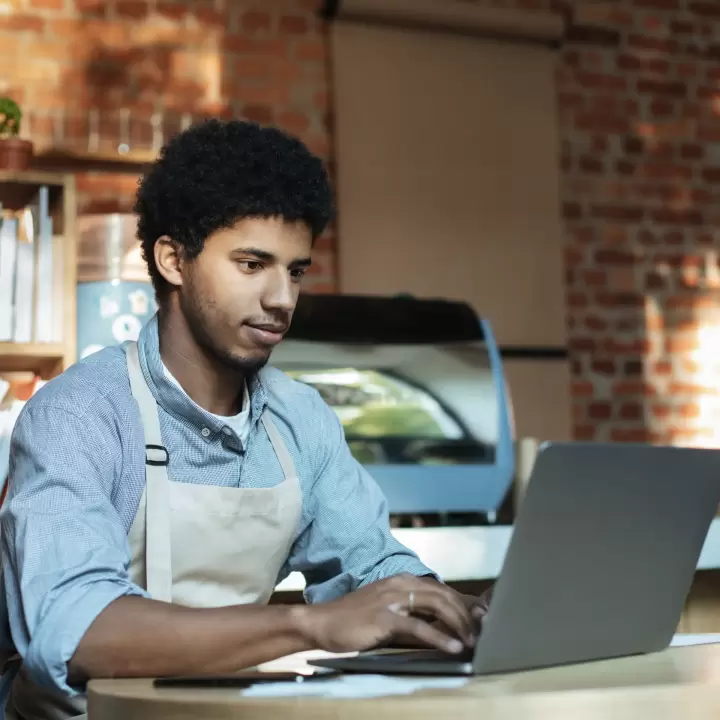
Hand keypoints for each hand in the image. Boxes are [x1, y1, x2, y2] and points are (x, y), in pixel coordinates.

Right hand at [291, 574, 475, 655]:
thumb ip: (412, 614)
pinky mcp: (384, 617)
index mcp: (401, 580)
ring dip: (459, 624)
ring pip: (436, 606)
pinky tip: (453, 647)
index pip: (440, 589)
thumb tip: (441, 626)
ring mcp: (392, 599)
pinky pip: (419, 627)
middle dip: (466, 614)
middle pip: (443, 595)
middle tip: (481, 633)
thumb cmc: (355, 621)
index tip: (479, 620)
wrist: (323, 622)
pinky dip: (440, 638)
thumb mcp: (387, 611)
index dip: (462, 604)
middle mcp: (399, 584)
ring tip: (473, 641)